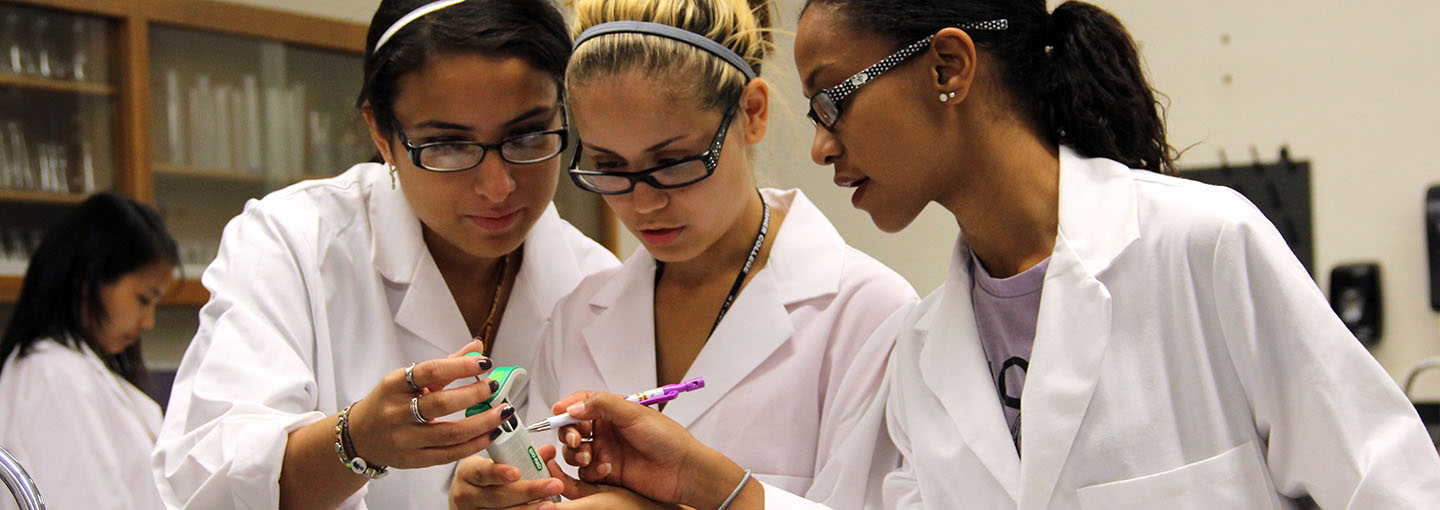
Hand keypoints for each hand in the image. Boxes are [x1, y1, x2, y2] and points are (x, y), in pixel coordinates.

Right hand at [346, 349, 510, 468]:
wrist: (361, 436)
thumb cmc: (389, 402)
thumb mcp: (408, 379)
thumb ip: (446, 364)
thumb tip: (477, 348)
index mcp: (394, 385)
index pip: (430, 371)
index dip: (461, 366)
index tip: (485, 362)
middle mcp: (397, 412)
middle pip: (441, 403)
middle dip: (474, 394)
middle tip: (495, 387)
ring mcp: (405, 439)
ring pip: (450, 432)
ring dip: (482, 422)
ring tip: (502, 412)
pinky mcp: (414, 460)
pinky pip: (449, 454)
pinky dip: (474, 444)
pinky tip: (490, 434)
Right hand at [450, 445, 564, 509]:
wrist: (467, 500)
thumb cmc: (485, 478)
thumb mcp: (497, 463)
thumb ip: (523, 457)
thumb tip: (549, 450)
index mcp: (468, 472)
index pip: (482, 472)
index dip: (498, 472)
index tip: (517, 473)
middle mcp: (466, 495)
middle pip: (497, 496)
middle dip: (527, 491)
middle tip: (554, 485)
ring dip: (529, 509)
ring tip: (550, 505)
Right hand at [552, 392, 749, 508]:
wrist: (682, 470)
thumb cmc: (667, 438)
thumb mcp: (633, 412)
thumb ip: (601, 405)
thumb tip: (572, 406)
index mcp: (613, 411)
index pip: (581, 403)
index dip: (567, 407)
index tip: (558, 412)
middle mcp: (607, 430)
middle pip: (572, 428)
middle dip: (568, 433)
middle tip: (575, 439)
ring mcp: (606, 451)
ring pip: (574, 452)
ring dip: (576, 453)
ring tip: (589, 456)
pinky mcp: (607, 473)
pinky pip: (586, 472)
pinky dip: (591, 470)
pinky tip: (606, 469)